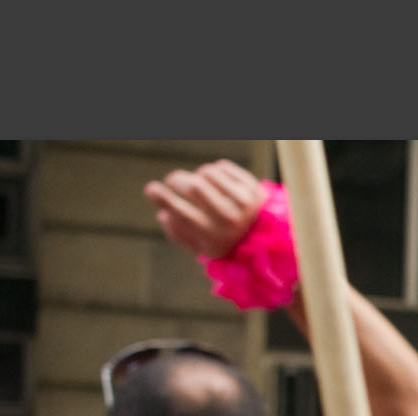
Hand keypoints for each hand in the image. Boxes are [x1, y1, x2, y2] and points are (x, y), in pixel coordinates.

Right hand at [143, 159, 264, 259]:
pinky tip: (216, 181)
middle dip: (177, 179)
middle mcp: (229, 219)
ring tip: (200, 185)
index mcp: (214, 236)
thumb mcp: (202, 247)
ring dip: (198, 175)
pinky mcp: (253, 187)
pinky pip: (222, 166)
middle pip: (193, 186)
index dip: (162, 198)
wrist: (267, 238)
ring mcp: (244, 202)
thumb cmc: (227, 240)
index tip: (150, 189)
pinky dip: (214, 170)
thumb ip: (179, 234)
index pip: (181, 212)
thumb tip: (162, 214)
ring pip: (207, 173)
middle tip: (172, 180)